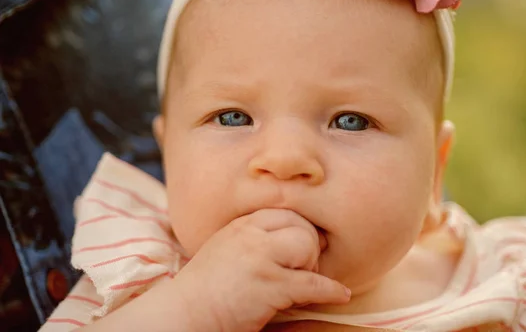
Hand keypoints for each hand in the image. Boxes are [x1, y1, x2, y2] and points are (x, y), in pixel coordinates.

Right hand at [171, 209, 350, 331]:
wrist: (183, 314)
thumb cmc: (205, 288)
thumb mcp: (226, 247)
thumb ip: (254, 237)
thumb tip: (295, 237)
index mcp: (242, 224)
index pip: (286, 213)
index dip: (300, 230)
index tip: (303, 247)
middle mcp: (250, 234)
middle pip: (301, 226)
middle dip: (309, 248)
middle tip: (302, 269)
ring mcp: (260, 258)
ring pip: (306, 247)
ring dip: (311, 267)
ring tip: (300, 283)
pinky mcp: (269, 285)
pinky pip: (311, 283)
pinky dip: (330, 290)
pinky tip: (340, 294)